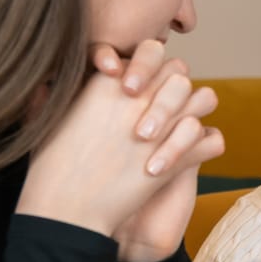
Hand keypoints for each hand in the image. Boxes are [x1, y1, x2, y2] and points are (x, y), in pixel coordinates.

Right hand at [17, 45, 223, 259]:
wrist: (67, 211)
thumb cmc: (52, 167)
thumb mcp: (49, 117)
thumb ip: (61, 91)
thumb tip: (56, 78)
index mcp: (109, 80)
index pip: (151, 50)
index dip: (149, 66)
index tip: (133, 89)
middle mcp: (141, 97)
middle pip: (180, 71)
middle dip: (175, 88)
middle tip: (158, 111)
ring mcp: (163, 127)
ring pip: (204, 98)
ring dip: (195, 111)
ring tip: (178, 129)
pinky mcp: (178, 159)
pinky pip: (212, 139)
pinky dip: (206, 146)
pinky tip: (189, 155)